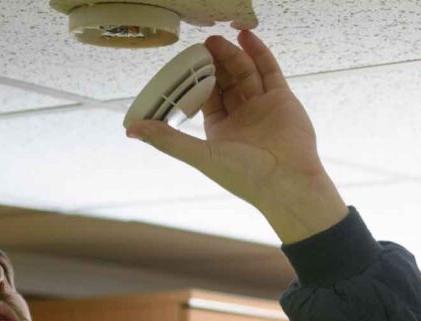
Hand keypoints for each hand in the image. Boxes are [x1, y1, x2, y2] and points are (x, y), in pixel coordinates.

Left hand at [126, 31, 347, 242]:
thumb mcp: (201, 155)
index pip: (205, 97)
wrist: (288, 182)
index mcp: (221, 130)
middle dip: (213, 63)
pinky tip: (245, 37)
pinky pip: (269, 70)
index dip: (194, 80)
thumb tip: (132, 129)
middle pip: (225, 81)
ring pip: (245, 73)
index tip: (184, 64)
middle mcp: (242, 116)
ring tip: (215, 40)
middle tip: (200, 47)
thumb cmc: (245, 176)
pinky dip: (258, 52)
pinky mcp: (283, 99)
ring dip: (231, 55)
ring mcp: (263, 106)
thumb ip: (168, 140)